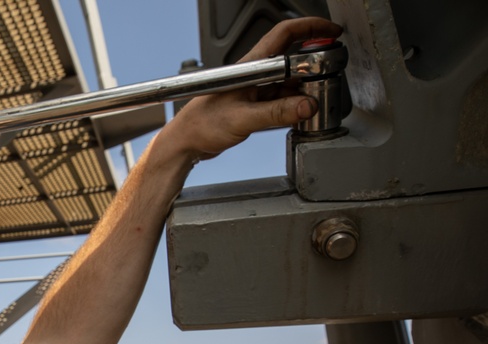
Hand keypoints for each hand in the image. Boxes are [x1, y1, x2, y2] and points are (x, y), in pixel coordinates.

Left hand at [167, 17, 342, 160]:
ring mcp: (254, 89)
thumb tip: (307, 105)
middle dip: (313, 66)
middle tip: (328, 77)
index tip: (331, 32)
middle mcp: (253, 74)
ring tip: (313, 101)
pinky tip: (297, 113)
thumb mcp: (242, 119)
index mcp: (250, 67)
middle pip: (292, 59)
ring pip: (288, 81)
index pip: (284, 34)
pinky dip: (293, 103)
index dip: (311, 28)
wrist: (185, 142)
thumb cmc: (201, 125)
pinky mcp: (253, 104)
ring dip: (304, 89)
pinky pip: (281, 97)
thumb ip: (277, 113)